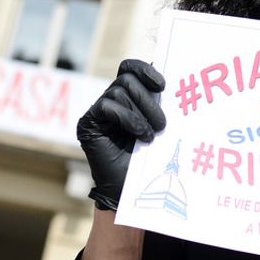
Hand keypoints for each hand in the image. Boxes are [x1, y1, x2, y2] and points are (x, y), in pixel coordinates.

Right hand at [76, 60, 165, 209]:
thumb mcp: (159, 125)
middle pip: (127, 78)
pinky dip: (128, 119)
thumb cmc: (149, 160)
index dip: (145, 70)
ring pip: (119, 91)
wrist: (131, 190)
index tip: (163, 85)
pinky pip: (107, 106)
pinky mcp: (88, 123)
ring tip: (152, 136)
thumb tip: (171, 72)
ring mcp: (97, 111)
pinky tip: (140, 137)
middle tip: (163, 124)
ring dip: (141, 113)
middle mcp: (110, 100)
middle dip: (148, 99)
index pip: (129, 68)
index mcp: (127, 97)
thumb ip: (160, 102)